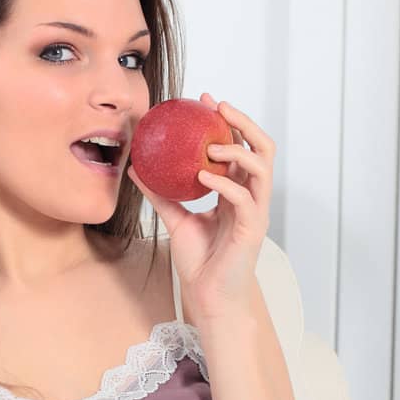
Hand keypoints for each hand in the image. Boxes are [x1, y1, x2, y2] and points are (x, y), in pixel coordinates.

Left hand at [127, 91, 273, 322]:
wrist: (208, 297)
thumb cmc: (199, 263)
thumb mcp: (176, 220)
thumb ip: (161, 194)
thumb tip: (137, 168)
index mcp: (237, 192)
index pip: (240, 147)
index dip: (227, 121)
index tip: (204, 101)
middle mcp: (251, 198)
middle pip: (261, 148)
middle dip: (243, 121)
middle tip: (218, 106)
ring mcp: (255, 213)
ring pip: (262, 168)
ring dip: (238, 149)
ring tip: (212, 143)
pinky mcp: (252, 230)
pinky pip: (244, 198)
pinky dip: (225, 183)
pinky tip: (204, 175)